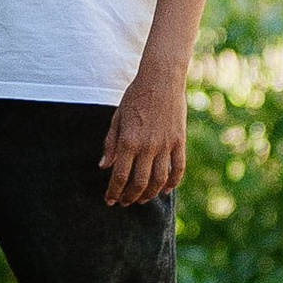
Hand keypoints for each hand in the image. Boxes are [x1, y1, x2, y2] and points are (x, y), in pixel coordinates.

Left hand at [101, 58, 186, 207]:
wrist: (161, 79)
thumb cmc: (135, 96)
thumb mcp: (117, 118)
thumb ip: (110, 144)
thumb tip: (103, 166)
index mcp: (128, 141)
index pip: (119, 176)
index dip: (113, 192)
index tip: (109, 200)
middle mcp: (147, 146)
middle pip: (139, 182)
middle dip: (129, 197)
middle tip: (124, 202)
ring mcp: (165, 145)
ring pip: (159, 180)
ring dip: (149, 194)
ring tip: (142, 199)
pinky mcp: (179, 141)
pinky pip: (178, 168)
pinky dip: (173, 183)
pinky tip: (166, 189)